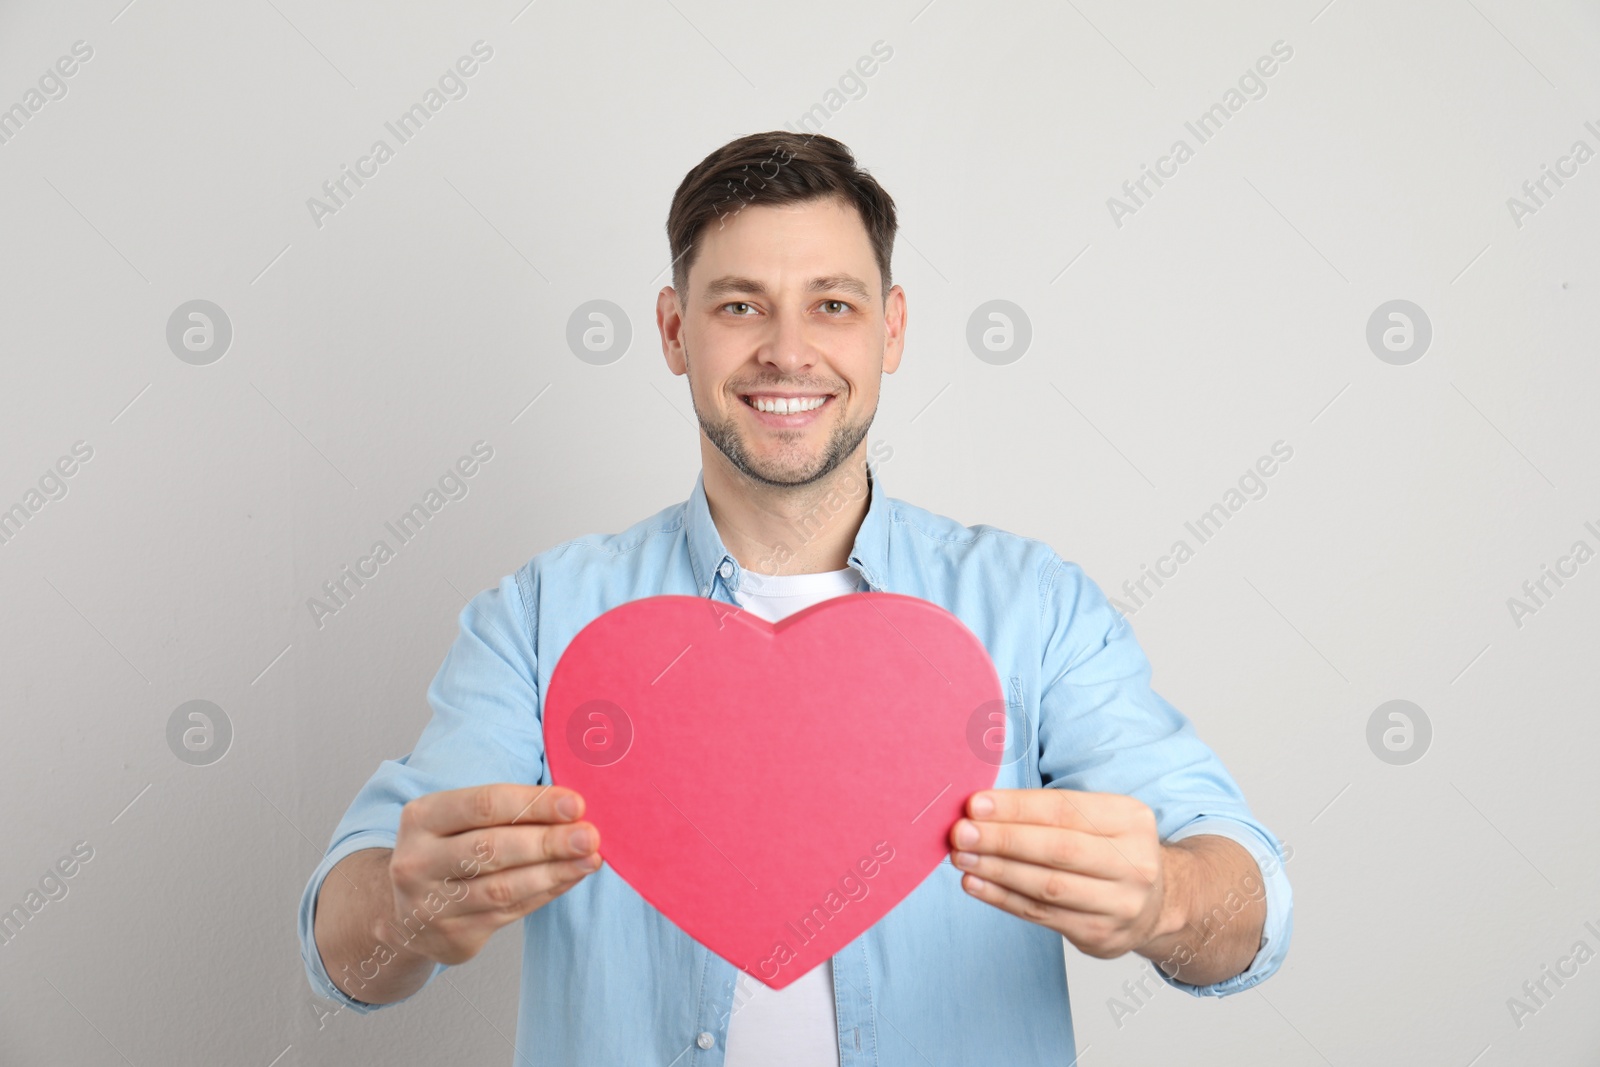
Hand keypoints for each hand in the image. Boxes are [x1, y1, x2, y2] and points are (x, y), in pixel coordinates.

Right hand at [385, 783, 601, 965]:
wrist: (407, 913)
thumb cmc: (448, 851)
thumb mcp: (458, 821)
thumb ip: (506, 812)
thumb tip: (572, 810)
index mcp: (421, 819)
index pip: (483, 804)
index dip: (533, 803)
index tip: (575, 804)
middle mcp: (418, 861)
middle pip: (492, 848)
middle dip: (548, 841)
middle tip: (589, 835)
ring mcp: (431, 904)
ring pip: (503, 887)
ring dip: (554, 871)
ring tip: (590, 858)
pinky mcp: (452, 935)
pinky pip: (510, 911)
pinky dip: (546, 892)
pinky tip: (571, 876)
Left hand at [949, 788, 1172, 958]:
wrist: (1158, 902)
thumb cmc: (1112, 849)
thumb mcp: (1102, 817)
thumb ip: (1050, 811)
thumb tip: (984, 807)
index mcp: (1131, 820)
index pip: (1065, 809)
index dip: (1017, 807)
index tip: (975, 804)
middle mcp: (1133, 863)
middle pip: (1057, 850)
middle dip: (1002, 839)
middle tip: (961, 832)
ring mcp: (1120, 904)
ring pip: (1047, 886)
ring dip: (997, 871)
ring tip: (962, 858)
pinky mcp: (1101, 935)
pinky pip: (1041, 915)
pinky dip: (1002, 898)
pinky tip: (975, 884)